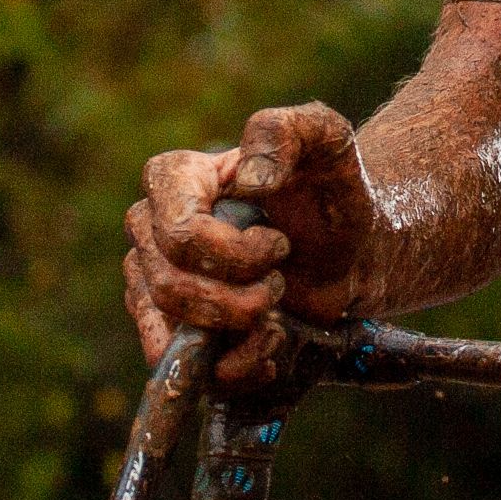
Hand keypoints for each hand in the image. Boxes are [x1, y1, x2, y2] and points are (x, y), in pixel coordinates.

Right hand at [122, 102, 373, 381]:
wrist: (351, 250)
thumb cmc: (331, 189)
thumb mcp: (325, 140)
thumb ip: (286, 134)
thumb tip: (249, 181)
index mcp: (174, 177)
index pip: (178, 232)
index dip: (232, 253)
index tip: (278, 243)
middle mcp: (150, 228)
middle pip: (169, 285)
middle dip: (238, 297)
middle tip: (280, 282)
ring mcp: (155, 280)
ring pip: (171, 327)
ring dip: (238, 327)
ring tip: (276, 308)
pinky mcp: (173, 327)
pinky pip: (181, 365)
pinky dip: (236, 365)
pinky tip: (269, 343)